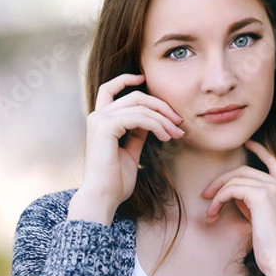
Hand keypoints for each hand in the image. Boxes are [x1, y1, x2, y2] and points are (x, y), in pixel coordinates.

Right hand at [68, 74, 183, 224]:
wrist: (104, 197)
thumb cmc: (116, 179)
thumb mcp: (130, 151)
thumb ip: (138, 133)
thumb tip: (152, 121)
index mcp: (100, 120)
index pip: (110, 89)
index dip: (126, 80)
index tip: (144, 78)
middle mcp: (97, 116)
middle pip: (135, 96)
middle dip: (161, 106)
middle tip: (178, 121)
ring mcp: (99, 120)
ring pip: (140, 106)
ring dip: (163, 119)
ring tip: (176, 134)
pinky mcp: (105, 127)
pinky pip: (139, 117)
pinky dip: (157, 125)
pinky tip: (165, 137)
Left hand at [201, 140, 275, 275]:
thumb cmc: (271, 246)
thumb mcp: (263, 216)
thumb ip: (253, 199)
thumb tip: (232, 190)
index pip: (274, 161)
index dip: (260, 150)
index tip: (248, 143)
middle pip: (245, 170)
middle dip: (222, 180)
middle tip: (206, 194)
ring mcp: (273, 188)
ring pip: (236, 179)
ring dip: (217, 194)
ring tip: (209, 212)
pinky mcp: (261, 195)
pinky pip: (232, 189)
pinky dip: (218, 199)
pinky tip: (213, 213)